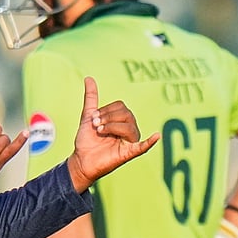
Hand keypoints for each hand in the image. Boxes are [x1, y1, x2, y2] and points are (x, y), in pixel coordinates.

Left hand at [67, 77, 159, 192]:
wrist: (80, 160)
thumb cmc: (87, 140)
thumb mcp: (88, 116)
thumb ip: (91, 98)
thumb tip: (89, 78)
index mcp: (121, 121)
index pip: (121, 107)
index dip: (107, 110)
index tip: (94, 117)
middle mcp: (128, 130)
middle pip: (127, 115)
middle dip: (109, 117)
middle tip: (96, 125)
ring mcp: (130, 142)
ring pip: (130, 127)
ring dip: (112, 126)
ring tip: (100, 131)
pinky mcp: (128, 154)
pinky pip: (143, 146)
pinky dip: (150, 141)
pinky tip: (157, 136)